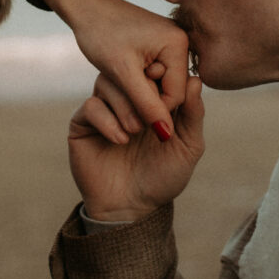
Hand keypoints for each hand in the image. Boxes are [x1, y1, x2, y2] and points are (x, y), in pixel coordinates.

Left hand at [40, 0, 189, 132]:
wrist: (85, 7)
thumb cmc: (101, 34)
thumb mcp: (122, 73)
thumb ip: (146, 105)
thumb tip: (167, 133)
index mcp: (178, 44)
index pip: (176, 96)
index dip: (152, 109)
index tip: (126, 105)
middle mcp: (180, 41)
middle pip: (170, 90)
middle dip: (145, 97)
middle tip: (119, 87)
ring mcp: (170, 42)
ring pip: (160, 84)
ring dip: (140, 90)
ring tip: (118, 77)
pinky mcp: (158, 45)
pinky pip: (154, 74)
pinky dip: (137, 80)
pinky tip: (121, 72)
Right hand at [68, 73, 203, 221]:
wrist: (132, 209)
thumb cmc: (164, 178)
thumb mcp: (188, 146)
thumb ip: (193, 114)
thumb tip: (196, 80)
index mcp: (152, 98)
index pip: (154, 69)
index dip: (161, 70)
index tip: (166, 79)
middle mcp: (126, 99)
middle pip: (128, 70)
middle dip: (142, 85)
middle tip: (151, 105)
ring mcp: (104, 110)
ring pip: (106, 82)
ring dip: (124, 104)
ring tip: (137, 131)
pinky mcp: (82, 125)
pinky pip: (91, 106)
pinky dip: (107, 120)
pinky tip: (121, 140)